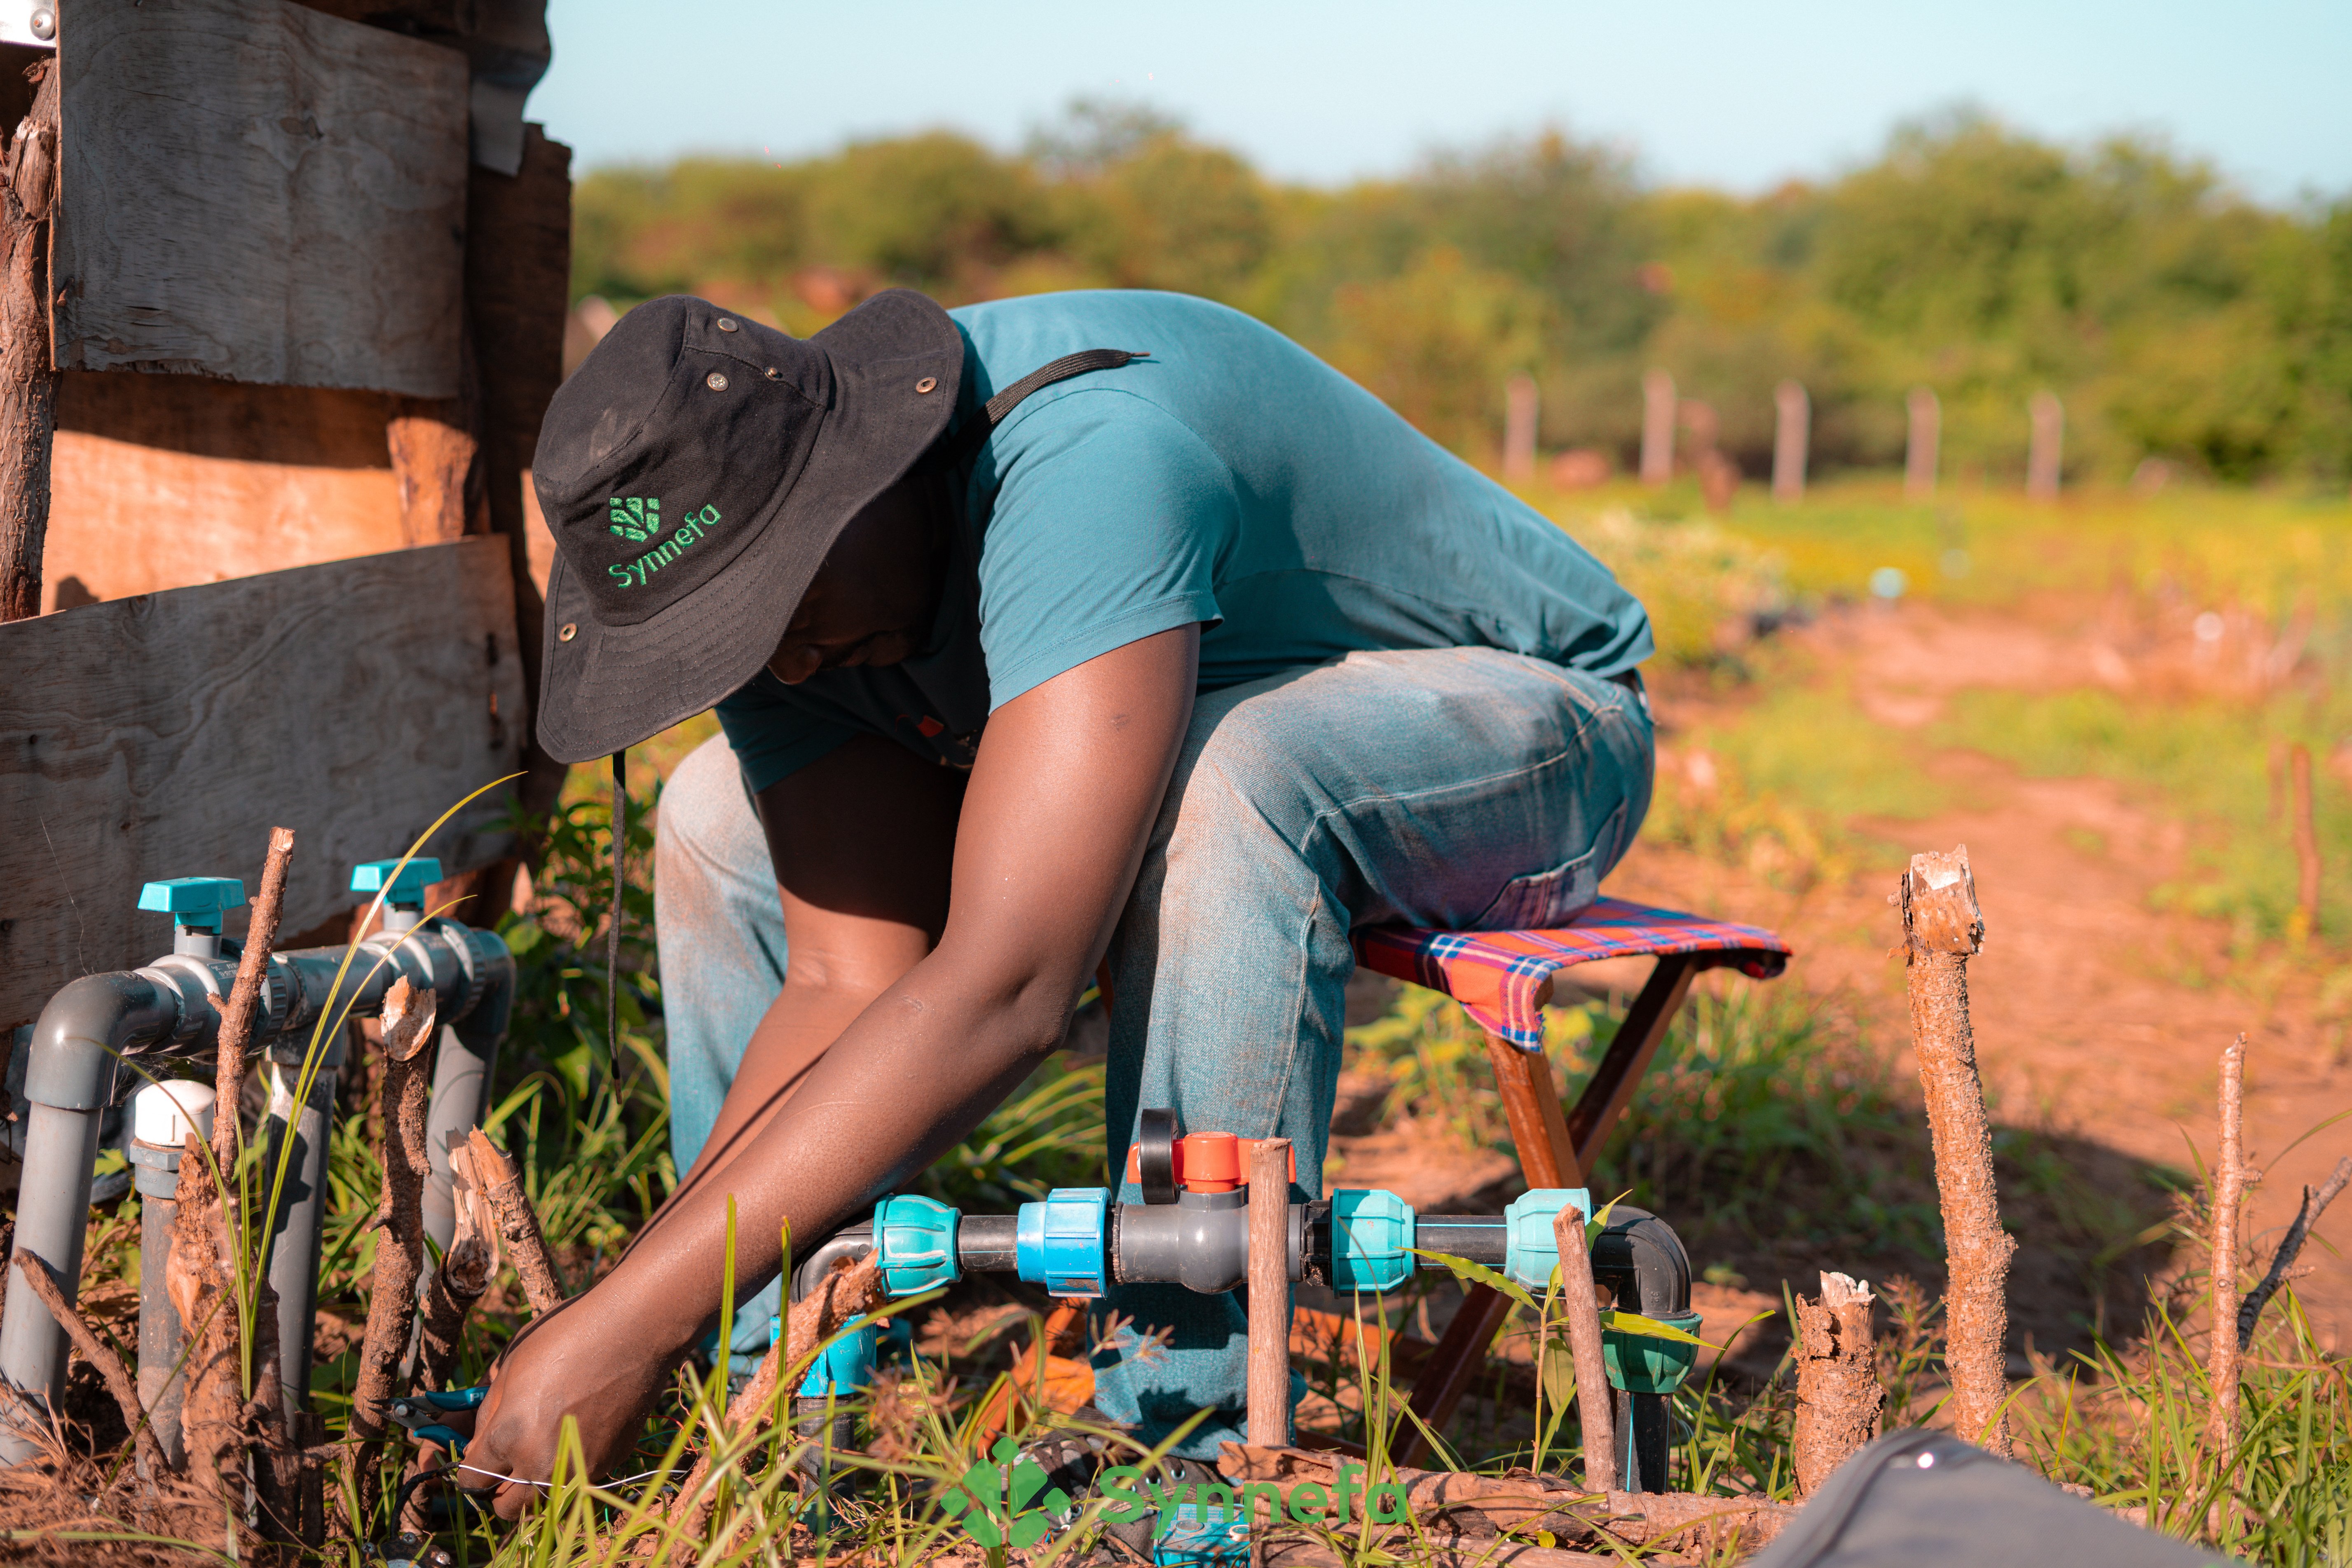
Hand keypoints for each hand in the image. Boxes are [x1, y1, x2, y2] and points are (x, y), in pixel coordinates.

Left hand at [456, 1286, 684, 1520]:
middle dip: (500, 1487)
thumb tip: (473, 1442)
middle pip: (504, 1507)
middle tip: (509, 1458)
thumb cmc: (565, 1335)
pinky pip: (578, 1481)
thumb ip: (485, 1411)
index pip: (470, 1480)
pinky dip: (571, 1467)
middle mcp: (539, 1463)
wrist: (634, 1329)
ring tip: (543, 1447)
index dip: (471, 1465)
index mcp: (507, 1437)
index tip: (481, 1452)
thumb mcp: (509, 1364)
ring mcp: (578, 1468)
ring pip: (543, 1502)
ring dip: (535, 1486)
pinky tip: (581, 1429)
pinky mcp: (609, 1463)